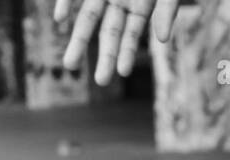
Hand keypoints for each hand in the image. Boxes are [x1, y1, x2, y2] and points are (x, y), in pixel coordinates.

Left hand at [54, 0, 180, 85]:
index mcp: (140, 5)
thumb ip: (168, 11)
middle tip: (99, 82)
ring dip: (79, 40)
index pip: (130, 35)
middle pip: (108, 32)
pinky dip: (68, 3)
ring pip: (89, 17)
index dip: (124, 53)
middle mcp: (119, 0)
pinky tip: (60, 20)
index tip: (119, 75)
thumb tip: (163, 40)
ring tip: (70, 66)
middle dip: (103, 56)